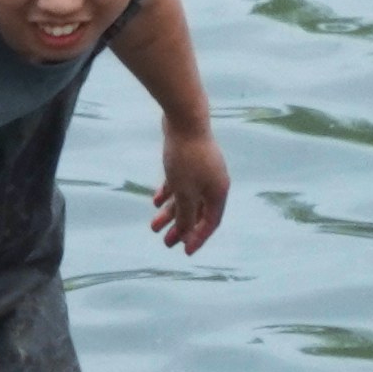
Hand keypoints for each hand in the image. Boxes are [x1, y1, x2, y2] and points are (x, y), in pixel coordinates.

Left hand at [151, 120, 227, 254]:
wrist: (184, 120)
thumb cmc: (186, 158)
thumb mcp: (184, 192)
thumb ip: (185, 214)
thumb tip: (185, 232)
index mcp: (218, 191)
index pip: (211, 222)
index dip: (198, 238)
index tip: (185, 251)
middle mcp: (213, 182)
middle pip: (197, 212)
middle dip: (181, 228)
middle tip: (165, 242)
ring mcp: (202, 170)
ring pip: (187, 198)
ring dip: (171, 213)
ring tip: (153, 227)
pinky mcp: (189, 160)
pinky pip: (180, 183)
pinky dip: (169, 194)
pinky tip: (156, 202)